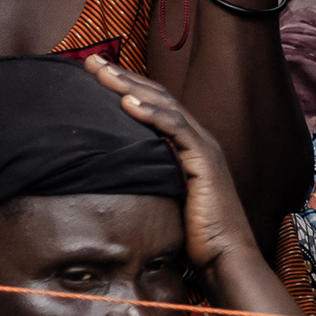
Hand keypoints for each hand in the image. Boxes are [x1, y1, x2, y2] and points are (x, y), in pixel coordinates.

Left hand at [89, 59, 261, 277]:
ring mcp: (202, 147)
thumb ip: (148, 180)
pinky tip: (127, 103)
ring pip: (163, 106)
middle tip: (91, 61)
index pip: (154, 106)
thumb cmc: (194, 235)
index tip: (96, 74)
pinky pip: (175, 130)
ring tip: (101, 73)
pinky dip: (151, 114)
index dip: (126, 86)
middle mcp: (198, 138)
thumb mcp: (164, 199)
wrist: (224, 255)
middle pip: (156, 97)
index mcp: (188, 145)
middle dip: (122, 76)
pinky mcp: (203, 161)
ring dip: (130, 86)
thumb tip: (113, 177)